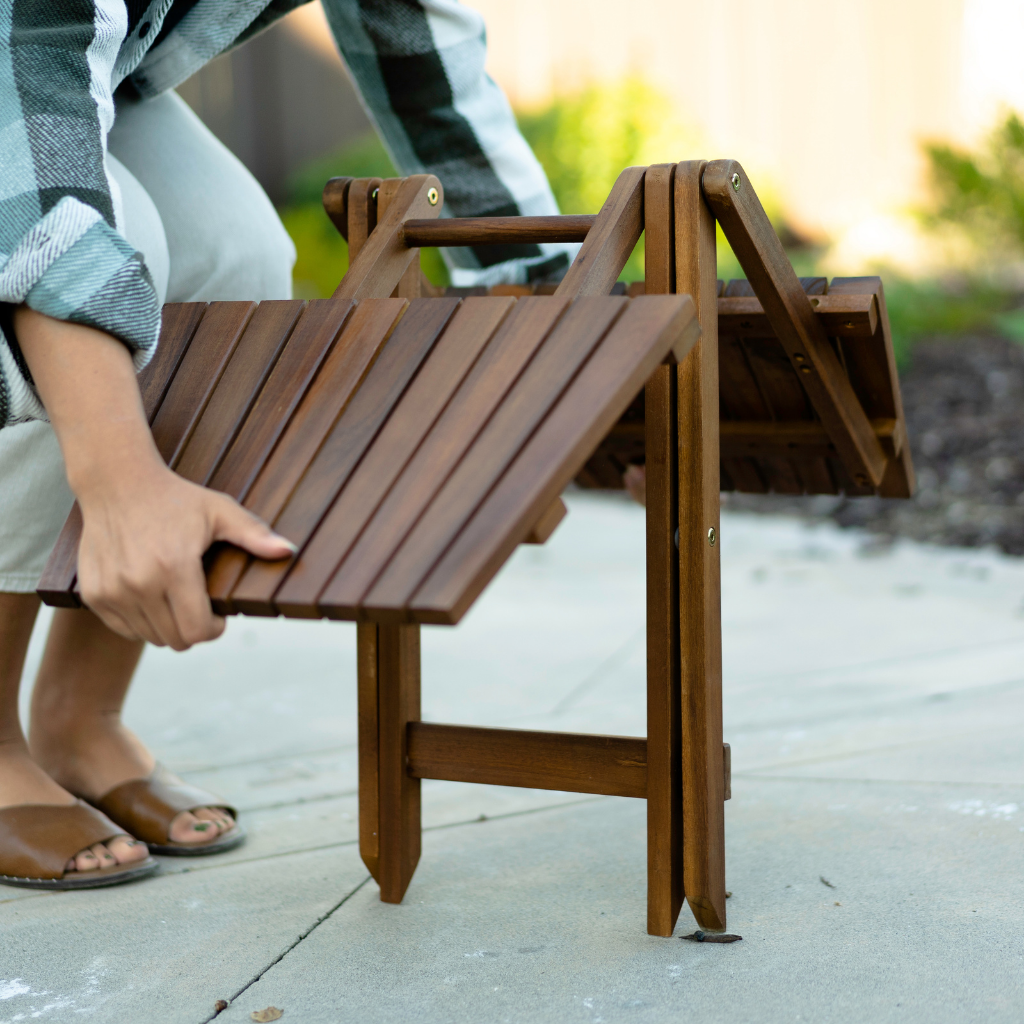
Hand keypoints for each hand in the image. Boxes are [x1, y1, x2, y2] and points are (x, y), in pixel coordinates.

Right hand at [76, 461, 292, 649]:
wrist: (117, 483)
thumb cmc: (174, 498)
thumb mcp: (219, 511)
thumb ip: (254, 534)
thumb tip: (289, 551)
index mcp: (174, 567)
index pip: (197, 631)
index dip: (214, 629)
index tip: (218, 614)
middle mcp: (139, 584)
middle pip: (176, 641)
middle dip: (194, 630)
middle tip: (199, 607)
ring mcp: (112, 591)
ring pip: (150, 638)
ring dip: (167, 626)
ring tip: (175, 598)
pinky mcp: (94, 594)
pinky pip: (124, 629)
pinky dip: (141, 621)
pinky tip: (151, 595)